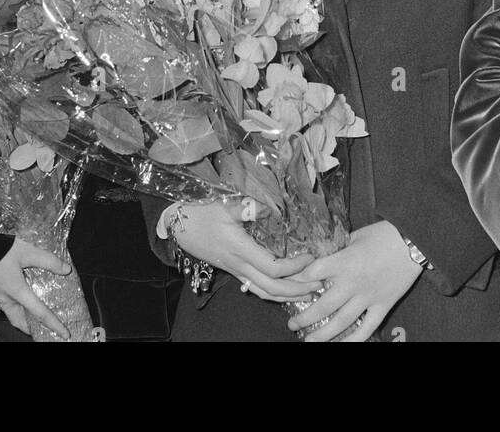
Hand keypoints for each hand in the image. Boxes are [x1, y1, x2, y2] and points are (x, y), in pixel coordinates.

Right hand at [0, 236, 73, 338]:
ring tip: (28, 311)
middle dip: (30, 328)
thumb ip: (47, 260)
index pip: (40, 313)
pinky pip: (0, 302)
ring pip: (8, 312)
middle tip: (40, 329)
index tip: (64, 334)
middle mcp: (5, 299)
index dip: (54, 324)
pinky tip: (12, 293)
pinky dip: (9, 302)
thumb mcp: (27, 251)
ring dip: (19, 316)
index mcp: (18, 292)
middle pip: (19, 321)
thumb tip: (65, 269)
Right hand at [170, 202, 317, 301]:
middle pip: (272, 288)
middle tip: (319, 283)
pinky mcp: (233, 271)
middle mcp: (240, 265)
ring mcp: (236, 271)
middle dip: (297, 289)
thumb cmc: (201, 212)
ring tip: (308, 293)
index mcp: (241, 249)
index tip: (310, 256)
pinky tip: (285, 292)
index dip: (294, 266)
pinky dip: (273, 294)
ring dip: (288, 296)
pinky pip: (256, 289)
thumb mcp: (224, 204)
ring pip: (264, 293)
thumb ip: (247, 207)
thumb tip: (270, 207)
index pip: (273, 268)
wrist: (179, 225)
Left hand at [289, 221, 421, 342]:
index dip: (298, 281)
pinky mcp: (383, 306)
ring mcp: (369, 297)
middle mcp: (353, 282)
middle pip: (324, 306)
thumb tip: (322, 254)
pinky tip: (342, 345)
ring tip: (309, 341)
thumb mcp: (355, 236)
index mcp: (344, 261)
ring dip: (323, 334)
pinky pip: (367, 328)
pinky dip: (354, 340)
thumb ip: (339, 248)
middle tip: (292, 325)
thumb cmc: (384, 234)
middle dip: (305, 318)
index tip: (287, 287)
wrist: (413, 241)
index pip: (314, 273)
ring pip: (342, 322)